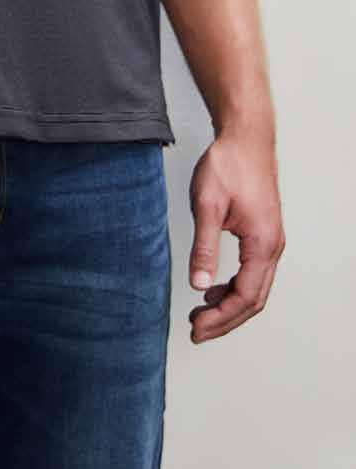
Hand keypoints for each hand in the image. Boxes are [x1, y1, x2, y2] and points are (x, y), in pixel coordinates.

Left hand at [186, 126, 284, 342]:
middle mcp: (273, 248)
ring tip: (201, 313)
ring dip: (230, 305)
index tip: (196, 329)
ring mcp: (271, 242)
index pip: (244, 297)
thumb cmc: (228, 166)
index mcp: (262, 245)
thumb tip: (199, 285)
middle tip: (197, 331)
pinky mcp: (263, 234)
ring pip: (255, 288)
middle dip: (225, 320)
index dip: (221, 318)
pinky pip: (254, 273)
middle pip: (254, 300)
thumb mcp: (207, 206)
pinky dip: (234, 287)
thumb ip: (205, 247)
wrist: (246, 138)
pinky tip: (213, 287)